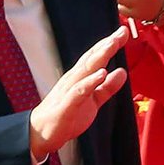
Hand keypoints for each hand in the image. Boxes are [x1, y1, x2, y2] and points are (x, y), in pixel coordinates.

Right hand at [28, 27, 129, 158]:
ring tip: (112, 45)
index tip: (123, 31)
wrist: (41, 133)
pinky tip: (102, 74)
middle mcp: (73, 80)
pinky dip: (90, 82)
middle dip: (106, 44)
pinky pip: (79, 91)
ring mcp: (69, 91)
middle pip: (92, 59)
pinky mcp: (67, 105)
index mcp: (80, 78)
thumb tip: (122, 72)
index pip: (95, 57)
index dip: (109, 44)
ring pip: (85, 70)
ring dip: (99, 57)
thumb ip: (108, 88)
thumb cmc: (66, 115)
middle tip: (121, 31)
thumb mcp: (93, 101)